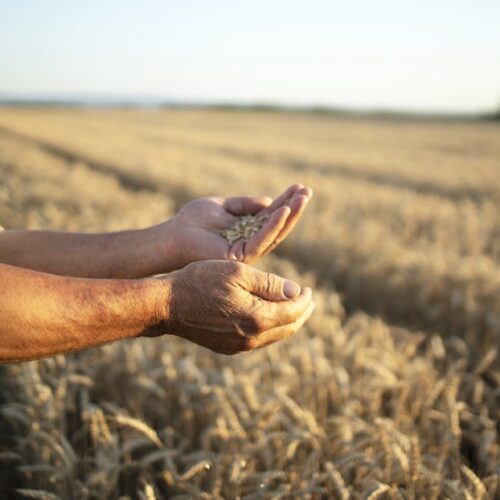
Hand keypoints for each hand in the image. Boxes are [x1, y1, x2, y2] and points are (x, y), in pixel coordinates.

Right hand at [154, 260, 314, 354]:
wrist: (167, 305)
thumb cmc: (201, 281)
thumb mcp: (238, 273)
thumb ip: (270, 284)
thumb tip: (297, 291)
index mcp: (257, 319)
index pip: (293, 311)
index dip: (304, 300)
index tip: (309, 289)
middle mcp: (251, 339)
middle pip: (288, 328)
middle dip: (302, 313)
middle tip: (309, 300)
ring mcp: (239, 346)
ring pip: (275, 336)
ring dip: (288, 321)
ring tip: (294, 307)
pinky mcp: (228, 347)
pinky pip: (259, 340)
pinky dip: (271, 327)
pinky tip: (270, 316)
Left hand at [161, 184, 311, 269]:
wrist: (173, 236)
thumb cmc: (193, 221)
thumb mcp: (223, 205)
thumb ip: (245, 203)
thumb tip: (269, 201)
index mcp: (247, 229)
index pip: (271, 214)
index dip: (286, 201)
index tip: (299, 186)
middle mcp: (250, 241)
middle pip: (278, 225)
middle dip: (293, 208)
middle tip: (308, 191)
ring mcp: (247, 250)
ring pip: (275, 233)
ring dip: (290, 215)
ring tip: (302, 198)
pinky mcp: (240, 255)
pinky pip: (261, 240)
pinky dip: (273, 225)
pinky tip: (283, 211)